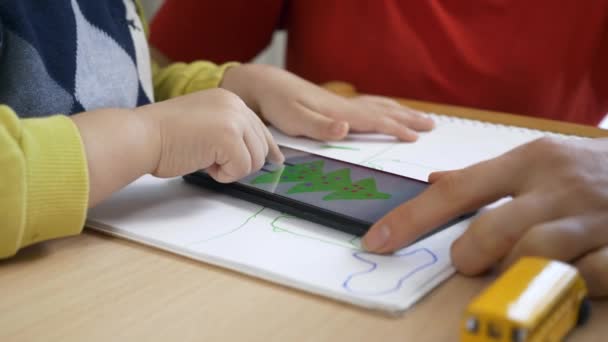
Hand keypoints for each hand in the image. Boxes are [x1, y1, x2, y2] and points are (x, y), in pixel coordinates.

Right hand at [138, 88, 282, 180]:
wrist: (142, 136)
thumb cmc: (165, 136)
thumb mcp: (205, 124)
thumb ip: (229, 131)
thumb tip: (258, 154)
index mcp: (229, 99)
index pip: (259, 126)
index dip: (268, 147)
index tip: (276, 159)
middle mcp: (235, 104)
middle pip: (260, 147)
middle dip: (240, 162)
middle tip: (213, 162)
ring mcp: (233, 119)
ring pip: (254, 160)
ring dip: (230, 169)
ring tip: (204, 159)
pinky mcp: (228, 137)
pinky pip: (241, 169)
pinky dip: (223, 175)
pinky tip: (203, 163)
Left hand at [220, 64, 433, 140]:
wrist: (262, 85)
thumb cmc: (276, 105)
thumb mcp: (295, 119)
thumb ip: (320, 126)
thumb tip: (346, 129)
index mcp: (339, 113)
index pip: (375, 120)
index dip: (397, 129)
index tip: (418, 137)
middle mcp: (343, 107)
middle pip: (383, 111)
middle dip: (407, 119)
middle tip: (432, 125)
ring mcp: (339, 105)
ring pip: (376, 107)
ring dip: (398, 112)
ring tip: (417, 117)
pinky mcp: (331, 105)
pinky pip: (365, 106)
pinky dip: (381, 108)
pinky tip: (380, 111)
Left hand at [362, 137, 607, 296]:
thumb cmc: (585, 168)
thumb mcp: (538, 159)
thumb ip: (483, 176)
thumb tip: (433, 181)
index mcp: (528, 161)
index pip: (455, 191)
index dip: (411, 219)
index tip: (378, 240)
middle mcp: (556, 186)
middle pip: (491, 230)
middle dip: (469, 255)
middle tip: (468, 261)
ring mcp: (591, 218)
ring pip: (534, 255)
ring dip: (513, 272)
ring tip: (516, 269)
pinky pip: (586, 278)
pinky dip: (567, 284)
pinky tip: (565, 276)